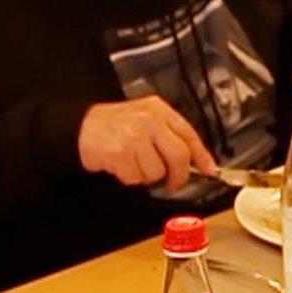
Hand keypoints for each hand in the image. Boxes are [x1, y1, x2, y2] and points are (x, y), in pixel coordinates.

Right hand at [77, 96, 217, 189]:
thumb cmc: (114, 126)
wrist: (80, 127)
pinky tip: (120, 165)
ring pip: (157, 171)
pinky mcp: (120, 153)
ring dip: (146, 175)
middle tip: (172, 182)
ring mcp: (134, 136)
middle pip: (179, 155)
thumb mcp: (144, 119)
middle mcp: (149, 120)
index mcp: (158, 110)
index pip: (189, 134)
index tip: (211, 170)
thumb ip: (170, 136)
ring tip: (133, 163)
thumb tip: (198, 161)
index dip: (202, 156)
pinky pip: (136, 178)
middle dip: (178, 175)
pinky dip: (129, 178)